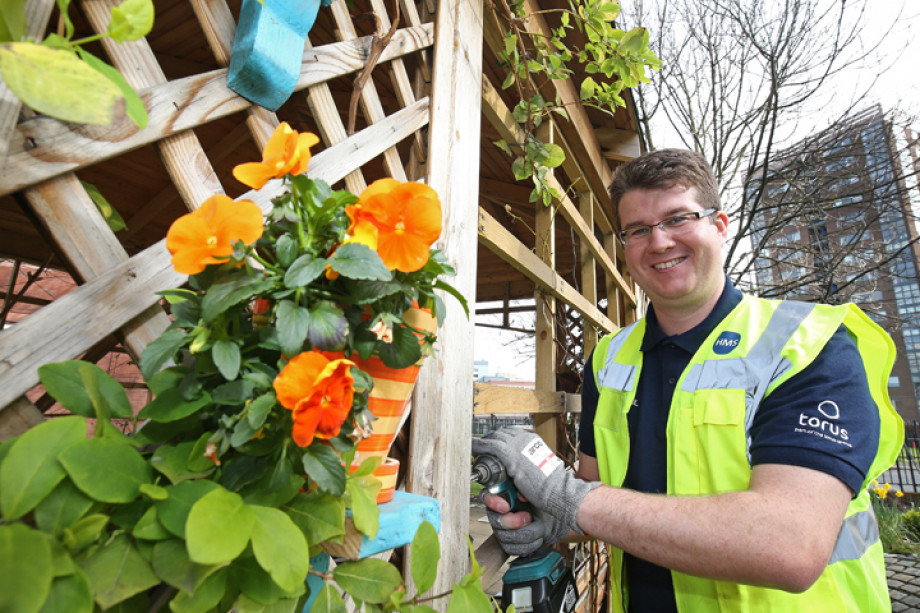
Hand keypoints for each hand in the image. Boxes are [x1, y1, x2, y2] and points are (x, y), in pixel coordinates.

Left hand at [472, 429, 600, 533]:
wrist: (557, 490)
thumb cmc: (551, 484)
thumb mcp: (540, 467)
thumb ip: (528, 463)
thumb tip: (517, 470)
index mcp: (533, 440)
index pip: (511, 433)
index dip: (499, 438)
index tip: (492, 442)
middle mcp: (525, 439)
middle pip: (501, 433)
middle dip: (490, 438)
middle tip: (480, 444)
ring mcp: (518, 445)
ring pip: (494, 437)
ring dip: (483, 442)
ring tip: (474, 447)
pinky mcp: (511, 455)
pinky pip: (490, 446)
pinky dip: (480, 445)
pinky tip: (473, 448)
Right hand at [482, 493, 569, 555]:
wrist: (553, 519)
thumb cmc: (542, 502)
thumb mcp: (535, 489)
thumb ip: (525, 488)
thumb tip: (520, 495)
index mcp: (502, 496)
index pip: (487, 496)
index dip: (493, 502)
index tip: (506, 507)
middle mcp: (498, 514)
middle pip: (496, 521)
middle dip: (514, 522)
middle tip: (528, 517)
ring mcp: (502, 531)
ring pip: (506, 538)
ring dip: (527, 533)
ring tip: (539, 526)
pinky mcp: (509, 545)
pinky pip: (513, 549)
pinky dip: (530, 544)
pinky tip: (537, 537)